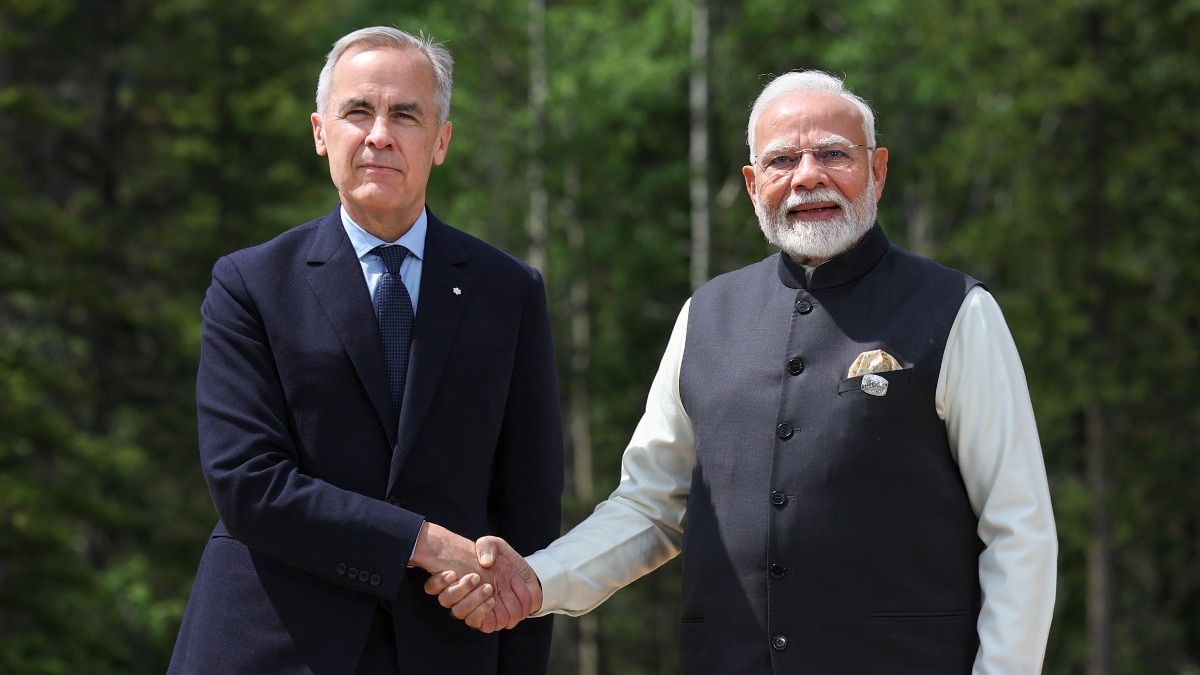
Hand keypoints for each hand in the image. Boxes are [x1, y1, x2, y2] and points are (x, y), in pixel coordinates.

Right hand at [424, 535, 541, 632]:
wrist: (522, 576)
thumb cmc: (503, 561)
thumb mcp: (495, 545)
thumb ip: (487, 546)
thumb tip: (484, 562)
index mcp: (455, 578)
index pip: (433, 585)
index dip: (437, 582)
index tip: (452, 573)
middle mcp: (459, 595)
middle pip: (445, 600)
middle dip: (459, 590)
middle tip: (476, 578)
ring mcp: (470, 607)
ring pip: (459, 612)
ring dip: (472, 601)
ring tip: (488, 588)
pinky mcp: (483, 618)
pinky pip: (475, 622)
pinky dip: (481, 613)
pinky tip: (492, 601)